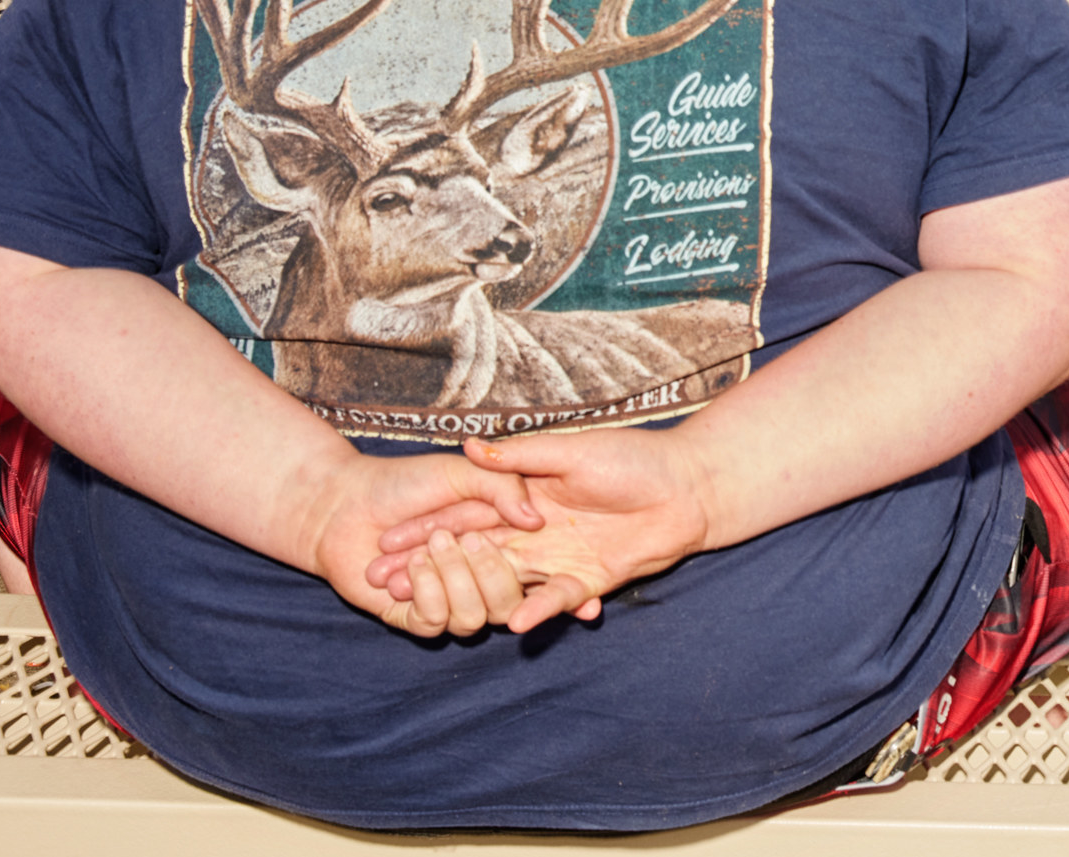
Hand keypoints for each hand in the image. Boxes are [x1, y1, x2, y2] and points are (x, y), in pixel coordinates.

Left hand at [299, 448, 541, 637]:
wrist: (347, 503)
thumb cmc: (406, 482)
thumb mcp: (460, 472)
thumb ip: (502, 486)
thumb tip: (536, 520)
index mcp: (501, 546)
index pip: (534, 569)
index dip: (531, 561)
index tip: (521, 536)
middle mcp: (479, 580)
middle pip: (509, 604)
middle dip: (488, 572)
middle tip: (461, 538)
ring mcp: (449, 601)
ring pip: (473, 618)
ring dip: (451, 580)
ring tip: (424, 550)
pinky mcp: (416, 617)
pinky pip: (435, 623)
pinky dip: (424, 593)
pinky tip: (405, 569)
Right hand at [368, 428, 714, 636]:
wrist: (687, 486)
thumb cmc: (633, 457)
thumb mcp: (572, 451)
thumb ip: (521, 457)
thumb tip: (467, 446)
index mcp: (525, 497)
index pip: (464, 515)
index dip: (425, 529)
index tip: (381, 543)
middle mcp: (534, 532)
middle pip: (473, 554)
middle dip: (429, 570)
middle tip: (382, 587)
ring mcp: (557, 558)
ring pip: (503, 581)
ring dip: (469, 595)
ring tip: (433, 612)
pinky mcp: (586, 578)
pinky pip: (554, 597)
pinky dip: (536, 609)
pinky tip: (512, 623)